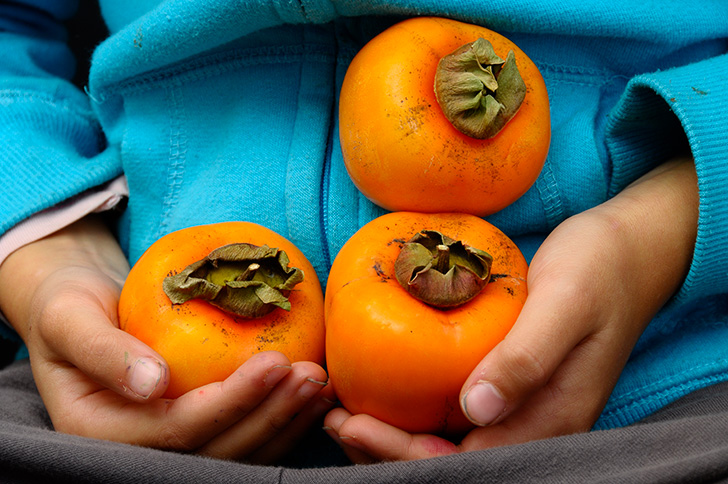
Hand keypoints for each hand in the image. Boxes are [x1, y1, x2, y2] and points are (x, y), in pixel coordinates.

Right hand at [0, 215, 333, 462]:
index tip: (274, 362)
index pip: (177, 430)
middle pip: (217, 448)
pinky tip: (313, 392)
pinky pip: (244, 430)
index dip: (230, 402)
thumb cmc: (68, 306)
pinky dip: (282, 415)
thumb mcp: (69, 318)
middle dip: (270, 414)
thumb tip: (152, 383)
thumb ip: (103, 351)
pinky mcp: (196, 425)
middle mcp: (139, 448)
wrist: (77, 308)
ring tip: (321, 383)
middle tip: (312, 374)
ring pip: (238, 448)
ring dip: (285, 419)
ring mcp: (169, 441)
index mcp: (101, 432)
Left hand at [324, 157, 698, 461]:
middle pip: (453, 462)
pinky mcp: (511, 386)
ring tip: (344, 413)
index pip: (469, 460)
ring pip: (451, 444)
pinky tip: (381, 394)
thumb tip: (477, 411)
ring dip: (395, 436)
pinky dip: (413, 412)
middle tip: (335, 420)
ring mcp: (524, 407)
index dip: (407, 453)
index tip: (356, 425)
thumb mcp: (565, 304)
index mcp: (554, 418)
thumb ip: (526, 359)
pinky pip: (456, 417)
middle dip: (389, 450)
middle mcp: (537, 424)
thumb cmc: (599, 270)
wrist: (629, 252)